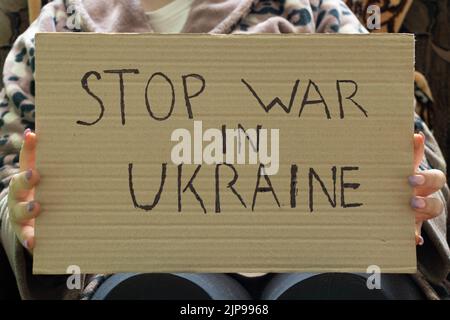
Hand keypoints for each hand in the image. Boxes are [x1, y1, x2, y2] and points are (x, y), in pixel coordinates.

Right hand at [7, 129, 39, 253]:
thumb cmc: (41, 194)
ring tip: (36, 207)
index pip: (26, 160)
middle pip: (17, 186)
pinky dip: (30, 239)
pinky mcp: (26, 234)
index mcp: (25, 179)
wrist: (31, 224)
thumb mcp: (44, 176)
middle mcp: (19, 196)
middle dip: (25, 179)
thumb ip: (41, 158)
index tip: (33, 136)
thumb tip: (35, 133)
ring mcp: (20, 215)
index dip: (28, 148)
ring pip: (19, 212)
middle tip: (34, 175)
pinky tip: (35, 242)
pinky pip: (26, 237)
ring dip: (27, 209)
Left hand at [410, 133, 445, 245]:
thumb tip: (415, 134)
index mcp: (425, 183)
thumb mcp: (403, 166)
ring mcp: (420, 215)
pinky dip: (414, 236)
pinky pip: (416, 234)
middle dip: (426, 200)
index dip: (427, 178)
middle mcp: (426, 199)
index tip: (411, 177)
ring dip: (422, 215)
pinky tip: (413, 239)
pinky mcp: (412, 228)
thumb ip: (410, 153)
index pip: (435, 179)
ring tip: (411, 212)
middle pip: (437, 201)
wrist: (394, 196)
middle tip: (411, 199)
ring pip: (430, 216)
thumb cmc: (400, 177)